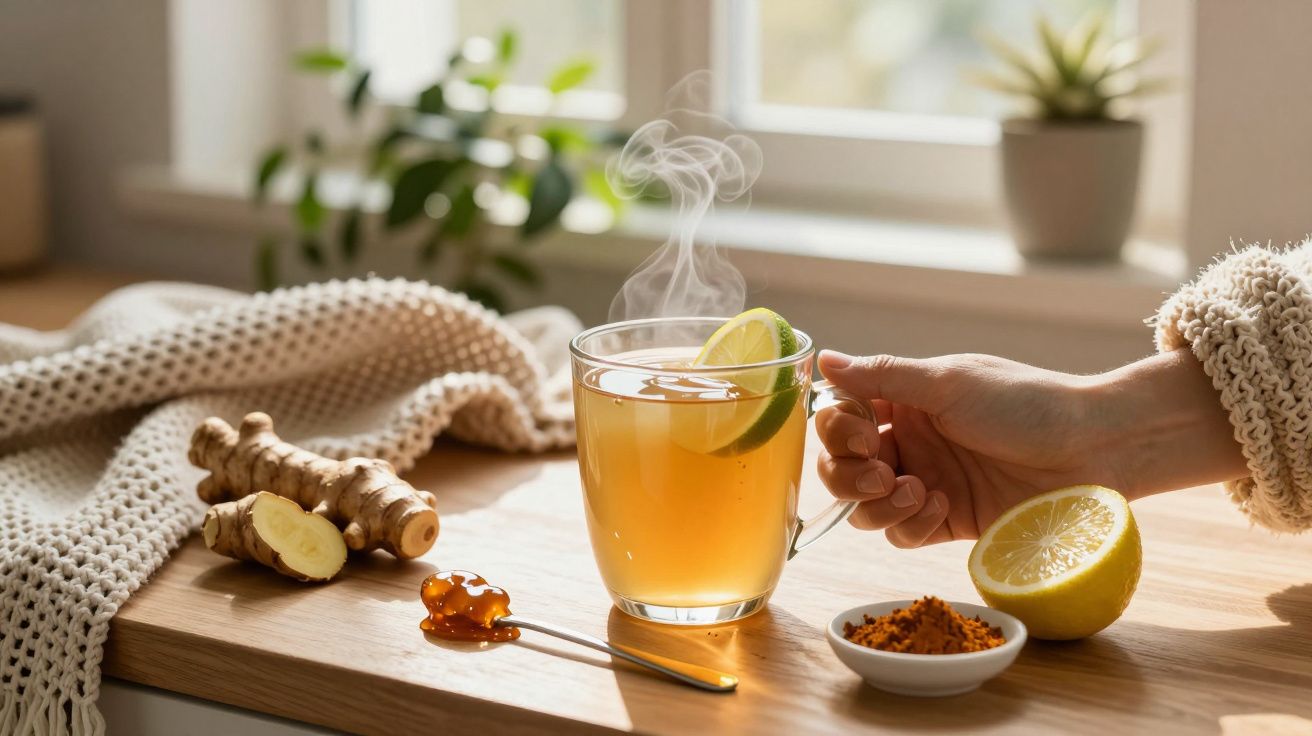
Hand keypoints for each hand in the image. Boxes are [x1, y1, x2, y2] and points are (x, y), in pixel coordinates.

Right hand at [814, 349, 1245, 547]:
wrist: (1091, 448)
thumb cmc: (1025, 403)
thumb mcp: (948, 382)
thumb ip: (882, 376)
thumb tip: (822, 358)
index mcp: (904, 401)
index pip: (840, 419)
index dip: (836, 431)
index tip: (860, 433)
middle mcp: (908, 443)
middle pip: (841, 469)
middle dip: (847, 475)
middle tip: (880, 472)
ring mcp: (925, 484)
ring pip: (864, 509)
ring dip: (876, 504)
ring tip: (913, 492)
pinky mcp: (947, 523)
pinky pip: (902, 535)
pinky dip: (909, 525)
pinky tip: (940, 506)